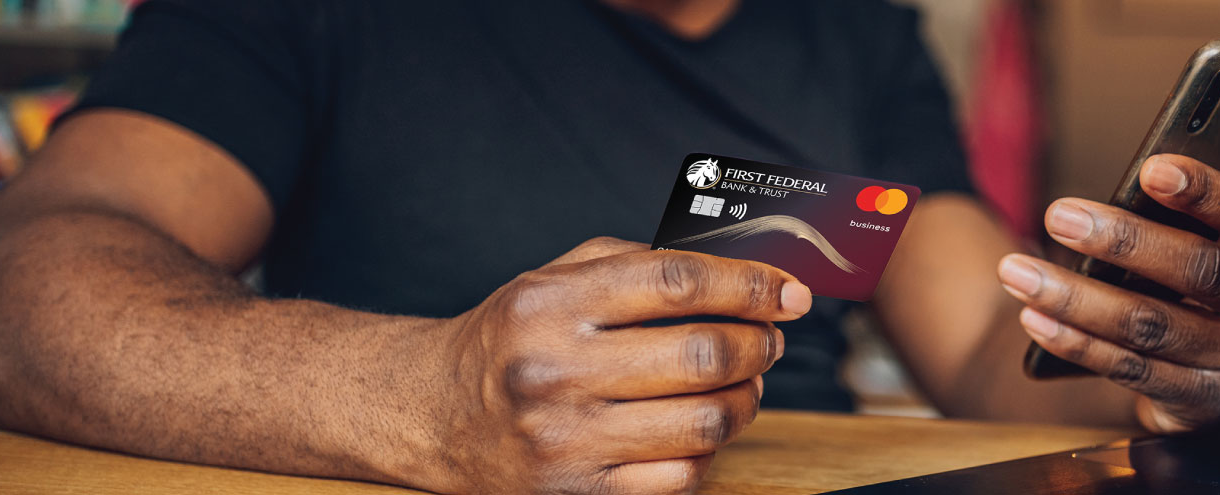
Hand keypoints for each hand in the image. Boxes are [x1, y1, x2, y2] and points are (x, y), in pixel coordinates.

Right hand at [421, 237, 811, 493]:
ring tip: (745, 384)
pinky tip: (703, 428)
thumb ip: (636, 264)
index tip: (787, 291)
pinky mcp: (578, 492)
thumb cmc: (509, 340)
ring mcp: (567, 438)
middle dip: (758, 343)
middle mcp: (555, 370)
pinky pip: (680, 476)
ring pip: (704, 420)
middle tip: (768, 338)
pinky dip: (709, 450)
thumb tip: (739, 269)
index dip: (749, 284)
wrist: (432, 415)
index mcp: (551, 303)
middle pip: (701, 353)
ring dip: (747, 399)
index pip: (677, 282)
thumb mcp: (553, 279)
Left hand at [998, 154, 1219, 432]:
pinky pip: (1131, 370)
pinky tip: (1034, 317)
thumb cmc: (1196, 283)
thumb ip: (1180, 221)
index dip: (1205, 191)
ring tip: (1017, 271)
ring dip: (1076, 297)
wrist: (1208, 373)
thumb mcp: (1204, 244)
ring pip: (1152, 324)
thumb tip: (1121, 193)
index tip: (1150, 169)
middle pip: (1199, 270)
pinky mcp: (1206, 404)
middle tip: (1059, 216)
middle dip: (1124, 241)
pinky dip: (1076, 341)